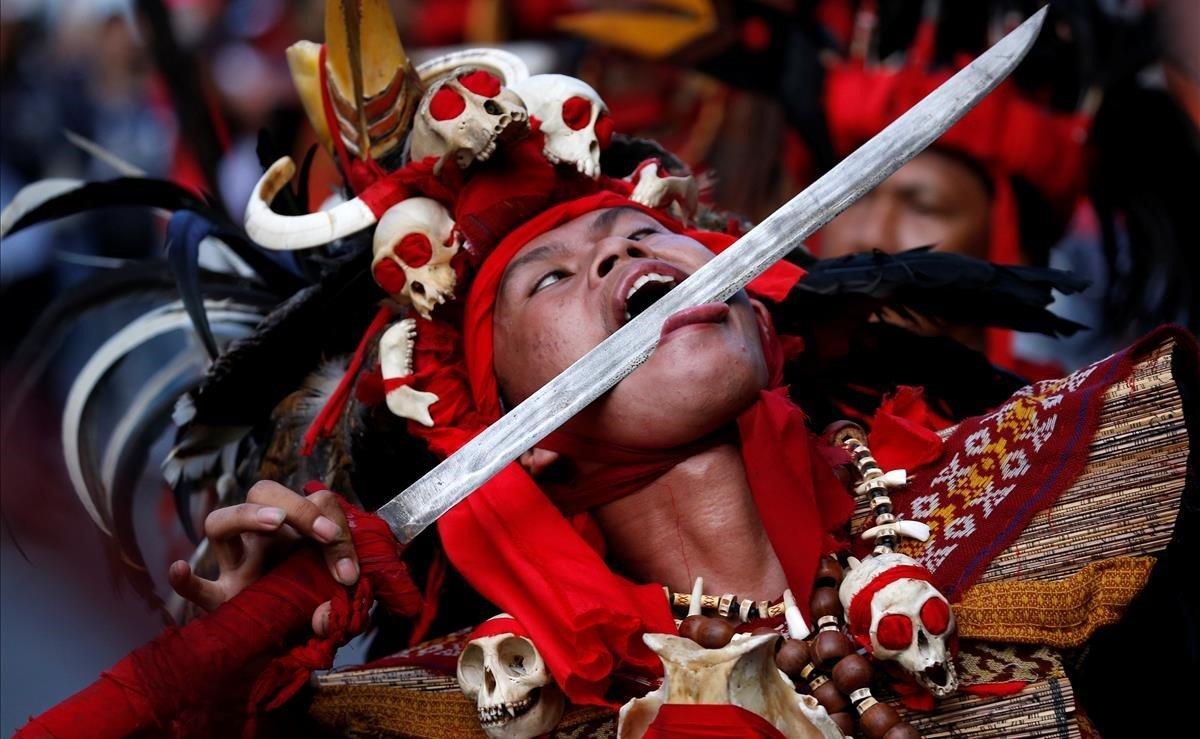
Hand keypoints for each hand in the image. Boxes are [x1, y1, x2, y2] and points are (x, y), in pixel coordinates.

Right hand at [168, 481, 357, 635]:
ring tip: (275, 522)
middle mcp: (266, 541)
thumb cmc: (321, 611)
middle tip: (321, 532)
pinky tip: (180, 572)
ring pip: (220, 524)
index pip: (317, 503)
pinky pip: (198, 588)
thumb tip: (324, 617)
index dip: (335, 523)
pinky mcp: (223, 601)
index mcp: (300, 531)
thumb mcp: (340, 603)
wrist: (297, 646)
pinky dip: (185, 580)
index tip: (348, 562)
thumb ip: (338, 606)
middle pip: (262, 493)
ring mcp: (239, 567)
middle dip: (294, 504)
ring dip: (245, 516)